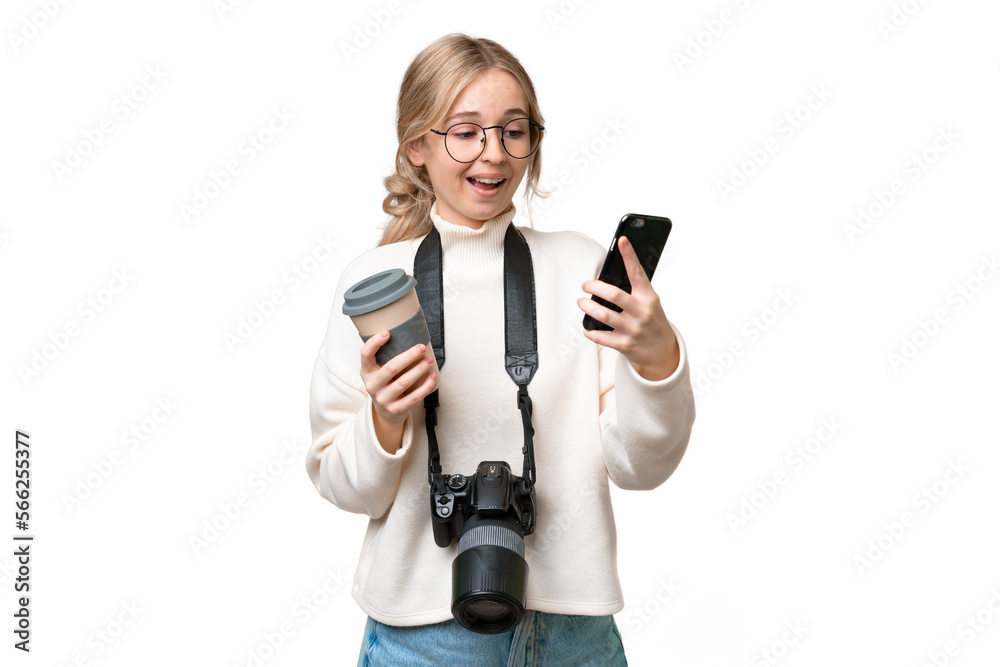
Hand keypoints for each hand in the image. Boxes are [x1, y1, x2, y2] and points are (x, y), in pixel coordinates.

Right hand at [360, 333, 436, 425]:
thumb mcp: (379, 372)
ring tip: (429, 360)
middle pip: (391, 368)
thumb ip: (386, 358)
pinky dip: (425, 386)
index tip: (387, 333)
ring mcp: (383, 399)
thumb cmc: (386, 385)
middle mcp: (372, 385)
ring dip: (419, 369)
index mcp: (367, 371)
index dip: (374, 343)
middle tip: (421, 348)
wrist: (385, 412)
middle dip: (409, 356)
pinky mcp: (395, 409)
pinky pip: (413, 397)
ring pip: (404, 382)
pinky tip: (432, 377)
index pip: (365, 354)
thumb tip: (409, 335)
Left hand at [577, 236, 679, 380]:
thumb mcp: (650, 302)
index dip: (629, 255)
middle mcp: (642, 312)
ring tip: (581, 302)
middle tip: (585, 285)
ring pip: (604, 315)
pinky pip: (601, 336)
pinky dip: (590, 330)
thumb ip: (634, 291)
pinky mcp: (625, 344)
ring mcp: (633, 329)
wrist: (663, 351)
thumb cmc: (653, 321)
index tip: (622, 240)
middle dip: (594, 287)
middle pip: (614, 294)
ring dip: (588, 307)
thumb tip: (607, 277)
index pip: (638, 272)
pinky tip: (587, 326)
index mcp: (649, 297)